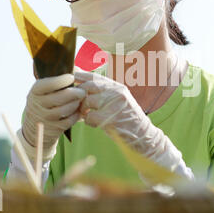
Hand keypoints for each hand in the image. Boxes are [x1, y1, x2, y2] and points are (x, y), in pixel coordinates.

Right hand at [21, 74, 84, 160]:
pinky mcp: (53, 128)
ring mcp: (45, 117)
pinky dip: (76, 115)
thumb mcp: (45, 89)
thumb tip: (77, 68)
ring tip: (81, 100)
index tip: (71, 77)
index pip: (47, 84)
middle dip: (74, 93)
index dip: (60, 80)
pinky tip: (79, 110)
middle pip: (59, 98)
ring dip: (76, 104)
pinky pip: (68, 121)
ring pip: (64, 110)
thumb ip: (58, 78)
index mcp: (36, 91)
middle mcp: (38, 104)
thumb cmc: (46, 100)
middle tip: (83, 91)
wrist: (34, 126)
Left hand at [74, 71, 193, 181]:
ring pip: (87, 101)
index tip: (70, 77)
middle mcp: (117, 93)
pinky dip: (88, 121)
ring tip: (85, 114)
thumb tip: (81, 85)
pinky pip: (90, 117)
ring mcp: (114, 105)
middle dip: (78, 94)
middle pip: (89, 86)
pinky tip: (94, 123)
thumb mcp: (119, 101)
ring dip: (83, 109)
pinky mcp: (111, 119)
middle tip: (75, 102)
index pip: (95, 76)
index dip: (80, 76)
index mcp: (118, 87)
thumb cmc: (127, 119)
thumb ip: (104, 93)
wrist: (143, 136)